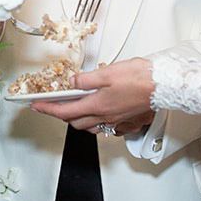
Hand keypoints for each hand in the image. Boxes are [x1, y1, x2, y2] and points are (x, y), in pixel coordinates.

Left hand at [30, 58, 155, 133]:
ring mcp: (117, 121)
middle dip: (60, 114)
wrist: (164, 86)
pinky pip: (106, 128)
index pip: (64, 110)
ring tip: (72, 109)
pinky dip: (96, 123)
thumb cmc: (141, 78)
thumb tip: (72, 83)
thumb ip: (86, 80)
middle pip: (75, 121)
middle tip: (52, 105)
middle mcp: (106, 117)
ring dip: (77, 120)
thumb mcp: (107, 72)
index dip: (47, 109)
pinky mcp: (127, 120)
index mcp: (97, 105)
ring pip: (90, 126)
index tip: (36, 106)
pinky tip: (97, 115)